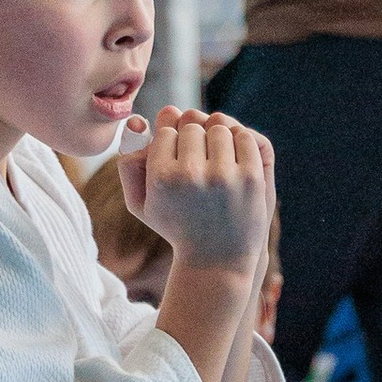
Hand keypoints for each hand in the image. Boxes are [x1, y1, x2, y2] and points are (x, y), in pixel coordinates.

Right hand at [120, 104, 273, 276]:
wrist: (217, 259)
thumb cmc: (176, 227)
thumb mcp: (141, 204)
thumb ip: (129, 163)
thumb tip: (139, 121)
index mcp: (162, 178)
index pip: (166, 130)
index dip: (172, 139)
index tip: (177, 157)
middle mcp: (191, 175)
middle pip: (192, 126)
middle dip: (194, 138)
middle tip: (198, 160)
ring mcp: (224, 176)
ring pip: (219, 127)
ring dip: (217, 138)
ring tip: (214, 160)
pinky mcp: (251, 177)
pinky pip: (244, 137)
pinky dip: (239, 142)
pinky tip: (233, 159)